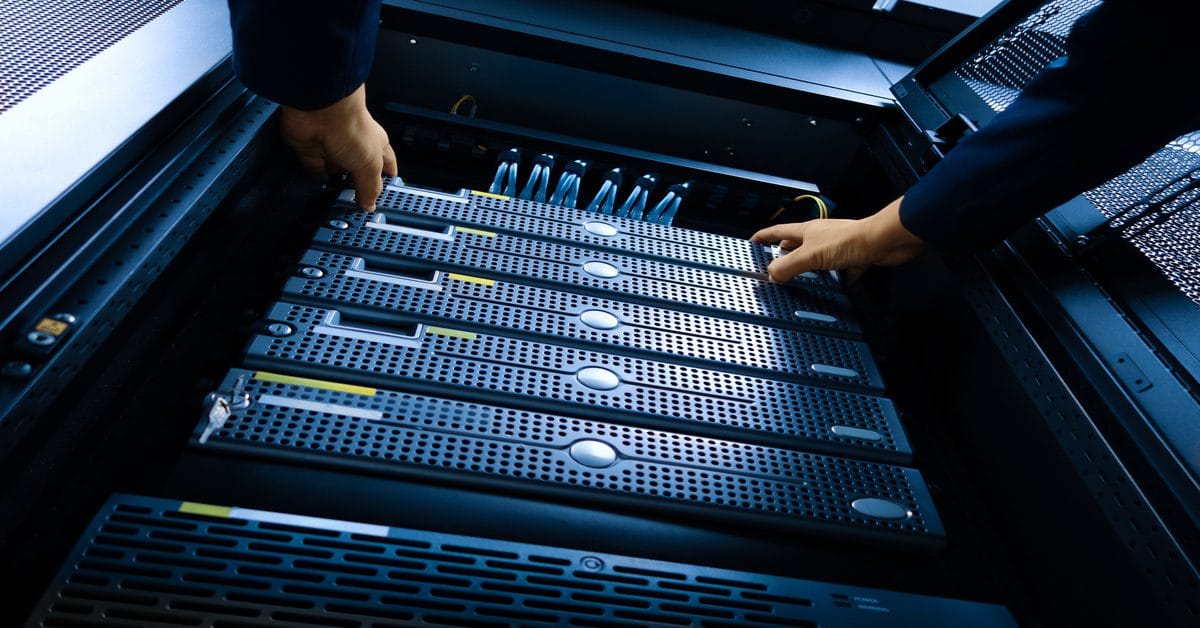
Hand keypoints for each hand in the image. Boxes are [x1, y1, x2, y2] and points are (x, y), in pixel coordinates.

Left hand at [279, 84, 397, 209]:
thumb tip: (369, 204)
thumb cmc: (351, 127)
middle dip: (359, 186)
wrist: (320, 112)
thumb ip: (370, 187)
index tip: (386, 198)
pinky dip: (317, 176)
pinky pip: (314, 167)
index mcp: (376, 146)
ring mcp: (333, 147)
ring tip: (338, 200)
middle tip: (359, 205)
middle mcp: (355, 146)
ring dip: (336, 183)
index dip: (387, 181)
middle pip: (359, 171)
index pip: (386, 166)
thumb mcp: (370, 165)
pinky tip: (321, 185)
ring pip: (336, 170)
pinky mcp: (311, 149)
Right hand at [750, 196, 924, 281]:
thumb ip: (789, 266)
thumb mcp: (811, 256)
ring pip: (819, 258)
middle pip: (798, 244)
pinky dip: (839, 280)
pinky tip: (837, 288)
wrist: (883, 241)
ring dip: (811, 269)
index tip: (753, 241)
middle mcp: (822, 236)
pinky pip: (843, 271)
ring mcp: (838, 246)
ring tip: (803, 281)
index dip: (764, 236)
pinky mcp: (854, 257)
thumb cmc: (850, 240)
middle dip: (785, 253)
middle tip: (775, 264)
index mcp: (808, 231)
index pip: (779, 231)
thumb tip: (772, 274)